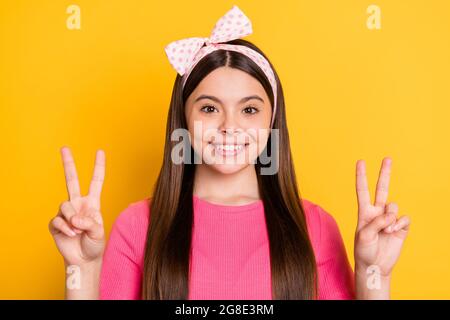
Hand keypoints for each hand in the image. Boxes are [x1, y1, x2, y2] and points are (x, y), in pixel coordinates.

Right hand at [49, 146, 105, 266]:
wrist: (84, 260)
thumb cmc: (95, 245)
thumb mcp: (99, 232)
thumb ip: (91, 223)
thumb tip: (76, 218)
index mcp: (92, 203)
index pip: (96, 181)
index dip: (98, 167)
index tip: (100, 151)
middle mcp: (78, 204)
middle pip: (71, 180)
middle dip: (68, 164)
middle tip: (64, 147)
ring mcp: (66, 212)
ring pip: (65, 205)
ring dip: (72, 219)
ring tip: (78, 231)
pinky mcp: (56, 223)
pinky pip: (57, 220)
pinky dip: (65, 228)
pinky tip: (70, 235)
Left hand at [354, 157, 410, 277]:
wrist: (375, 266)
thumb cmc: (364, 251)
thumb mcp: (364, 236)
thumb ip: (375, 222)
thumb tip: (390, 215)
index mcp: (364, 212)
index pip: (362, 190)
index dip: (361, 176)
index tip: (361, 162)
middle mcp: (377, 212)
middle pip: (382, 189)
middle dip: (384, 174)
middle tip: (387, 158)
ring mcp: (389, 219)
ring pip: (394, 207)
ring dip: (390, 218)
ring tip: (385, 230)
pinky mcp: (400, 227)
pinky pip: (404, 218)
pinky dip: (399, 224)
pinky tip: (393, 232)